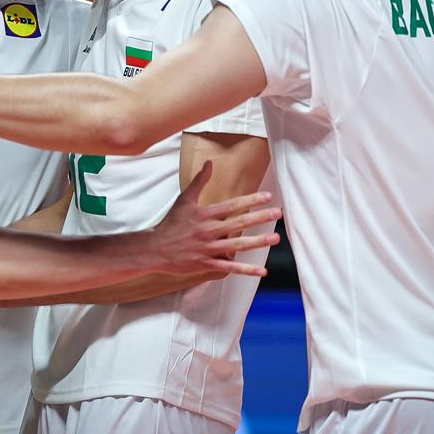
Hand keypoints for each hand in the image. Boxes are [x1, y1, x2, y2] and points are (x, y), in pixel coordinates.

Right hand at [149, 161, 281, 277]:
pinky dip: (246, 270)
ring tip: (275, 239)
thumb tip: (209, 162)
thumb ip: (199, 181)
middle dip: (259, 218)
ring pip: (236, 246)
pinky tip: (262, 271)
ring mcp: (208, 249)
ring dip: (257, 243)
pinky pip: (229, 268)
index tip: (267, 196)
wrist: (155, 249)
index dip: (250, 201)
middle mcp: (208, 231)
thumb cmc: (171, 223)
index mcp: (204, 215)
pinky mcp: (206, 264)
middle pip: (238, 224)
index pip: (231, 206)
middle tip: (278, 213)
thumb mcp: (184, 200)